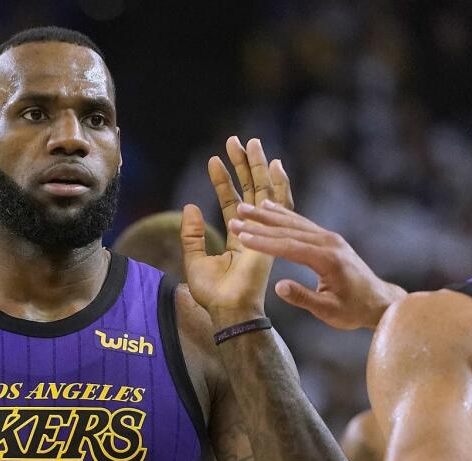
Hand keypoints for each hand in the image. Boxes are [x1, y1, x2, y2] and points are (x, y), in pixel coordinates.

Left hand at [181, 136, 292, 325]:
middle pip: (251, 192)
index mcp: (239, 239)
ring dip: (258, 168)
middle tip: (235, 141)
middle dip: (244, 166)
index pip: (232, 203)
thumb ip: (193, 234)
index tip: (213, 161)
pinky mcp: (274, 233)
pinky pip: (281, 204)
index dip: (223, 182)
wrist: (230, 308)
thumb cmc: (214, 293)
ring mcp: (266, 233)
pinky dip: (280, 184)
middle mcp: (255, 233)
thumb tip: (190, 207)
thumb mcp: (195, 259)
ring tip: (250, 143)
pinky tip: (273, 163)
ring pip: (265, 193)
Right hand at [227, 202, 405, 329]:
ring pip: (294, 223)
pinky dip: (284, 215)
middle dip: (259, 224)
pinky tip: (269, 208)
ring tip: (245, 208)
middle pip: (288, 230)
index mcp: (327, 259)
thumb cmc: (354, 310)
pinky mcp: (329, 239)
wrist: (378, 301)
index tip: (242, 237)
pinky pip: (302, 224)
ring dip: (268, 215)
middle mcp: (329, 242)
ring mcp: (330, 238)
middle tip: (235, 217)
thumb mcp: (329, 310)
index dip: (264, 242)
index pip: (289, 247)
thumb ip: (304, 298)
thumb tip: (278, 286)